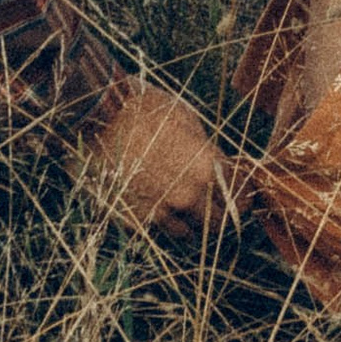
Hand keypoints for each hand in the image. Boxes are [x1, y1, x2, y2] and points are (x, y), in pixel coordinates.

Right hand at [78, 84, 227, 236]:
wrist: (99, 114)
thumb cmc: (144, 108)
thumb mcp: (186, 119)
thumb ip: (204, 149)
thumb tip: (213, 163)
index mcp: (208, 167)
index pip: (239, 196)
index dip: (241, 197)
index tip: (240, 199)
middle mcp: (189, 194)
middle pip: (218, 223)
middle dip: (218, 217)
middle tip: (214, 211)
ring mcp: (161, 209)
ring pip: (186, 233)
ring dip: (186, 223)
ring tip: (178, 209)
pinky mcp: (134, 218)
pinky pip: (154, 229)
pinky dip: (155, 221)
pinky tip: (150, 204)